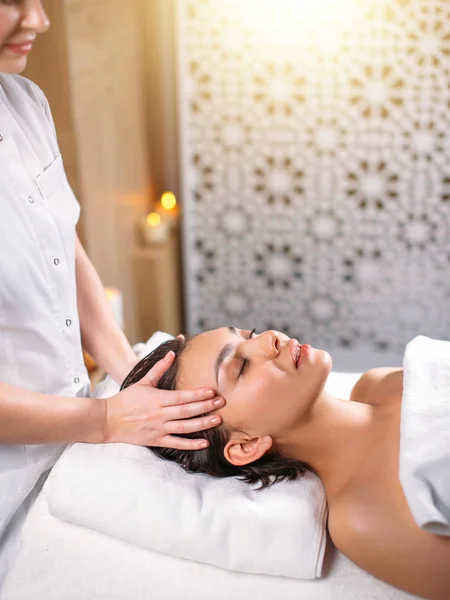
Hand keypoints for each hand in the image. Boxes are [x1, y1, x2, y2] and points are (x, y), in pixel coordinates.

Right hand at [103, 350, 224, 448]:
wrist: (107, 420)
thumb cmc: (126, 399)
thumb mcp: (143, 381)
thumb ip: (159, 368)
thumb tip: (172, 353)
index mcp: (158, 399)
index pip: (182, 396)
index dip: (198, 394)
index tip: (212, 391)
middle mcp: (160, 414)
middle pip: (187, 411)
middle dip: (206, 407)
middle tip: (222, 403)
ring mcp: (159, 429)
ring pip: (185, 427)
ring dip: (202, 424)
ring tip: (217, 420)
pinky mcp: (156, 440)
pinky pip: (176, 443)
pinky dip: (191, 444)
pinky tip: (204, 442)